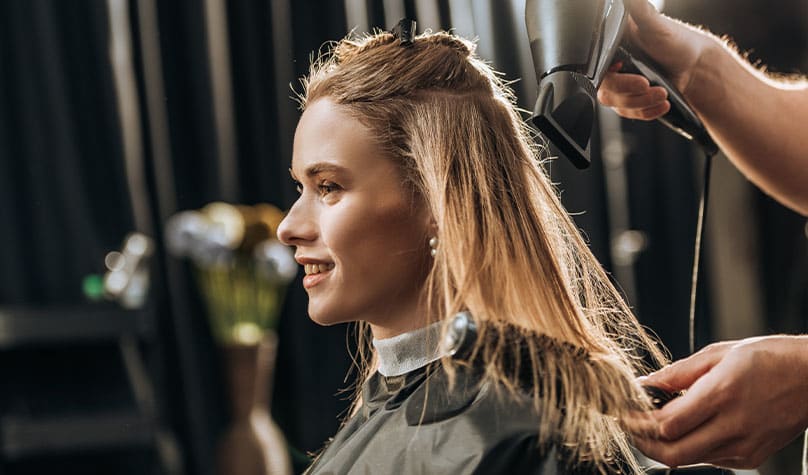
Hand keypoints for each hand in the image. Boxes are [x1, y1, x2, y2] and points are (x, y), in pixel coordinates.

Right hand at [597, 0, 714, 119]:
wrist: (695, 65)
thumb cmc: (675, 41)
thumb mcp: (654, 23)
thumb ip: (638, 9)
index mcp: (610, 48)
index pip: (595, 68)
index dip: (611, 76)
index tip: (627, 72)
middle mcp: (612, 67)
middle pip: (605, 91)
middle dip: (629, 92)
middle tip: (648, 84)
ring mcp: (621, 86)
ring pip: (618, 105)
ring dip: (641, 103)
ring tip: (662, 94)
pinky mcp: (630, 100)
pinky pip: (630, 114)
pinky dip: (647, 112)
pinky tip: (662, 103)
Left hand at [623, 335, 807, 467]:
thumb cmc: (767, 358)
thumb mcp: (719, 354)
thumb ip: (677, 373)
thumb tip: (645, 383)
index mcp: (722, 394)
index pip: (667, 424)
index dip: (639, 422)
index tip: (624, 412)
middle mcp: (733, 425)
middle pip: (672, 453)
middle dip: (643, 443)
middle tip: (629, 428)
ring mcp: (744, 446)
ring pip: (689, 460)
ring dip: (663, 447)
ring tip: (650, 428)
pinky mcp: (752, 456)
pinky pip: (710, 459)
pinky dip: (689, 448)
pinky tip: (684, 431)